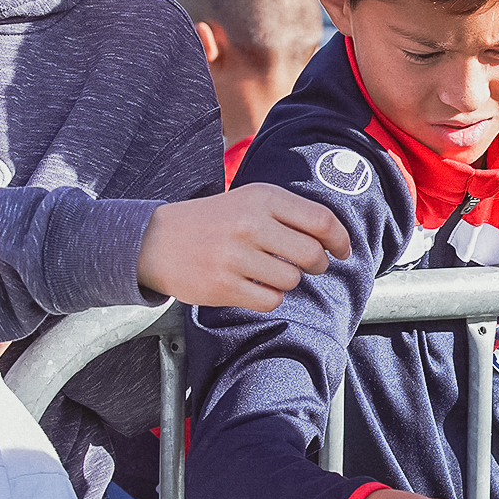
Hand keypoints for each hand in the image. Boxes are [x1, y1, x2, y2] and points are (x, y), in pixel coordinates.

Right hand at [138, 184, 350, 311]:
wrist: (155, 240)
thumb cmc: (214, 221)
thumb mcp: (250, 201)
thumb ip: (291, 214)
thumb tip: (336, 239)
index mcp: (263, 198)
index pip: (322, 220)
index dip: (340, 240)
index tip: (343, 251)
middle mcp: (250, 224)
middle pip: (312, 254)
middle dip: (318, 265)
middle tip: (309, 266)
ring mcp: (235, 256)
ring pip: (292, 280)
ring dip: (289, 281)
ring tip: (269, 272)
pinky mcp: (223, 285)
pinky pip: (271, 300)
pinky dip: (270, 297)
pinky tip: (255, 286)